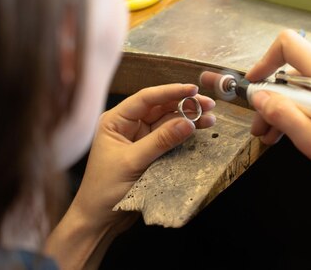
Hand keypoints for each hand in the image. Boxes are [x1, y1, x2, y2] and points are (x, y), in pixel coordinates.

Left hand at [69, 83, 215, 233]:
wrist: (99, 220)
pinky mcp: (150, 153)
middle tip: (208, 105)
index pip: (145, 98)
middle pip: (160, 108)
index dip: (169, 92)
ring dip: (188, 119)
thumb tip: (187, 123)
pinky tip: (200, 130)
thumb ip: (160, 141)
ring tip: (210, 119)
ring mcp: (140, 139)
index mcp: (115, 120)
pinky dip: (185, 135)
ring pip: (168, 123)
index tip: (191, 90)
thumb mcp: (132, 162)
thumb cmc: (104, 189)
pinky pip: (170, 139)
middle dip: (184, 105)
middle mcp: (128, 125)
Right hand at [245, 29, 310, 183]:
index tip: (255, 82)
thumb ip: (284, 115)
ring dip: (287, 107)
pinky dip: (306, 107)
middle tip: (261, 127)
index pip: (288, 45)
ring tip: (276, 136)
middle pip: (293, 72)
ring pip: (306, 85)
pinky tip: (300, 130)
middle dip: (272, 99)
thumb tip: (260, 97)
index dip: (265, 61)